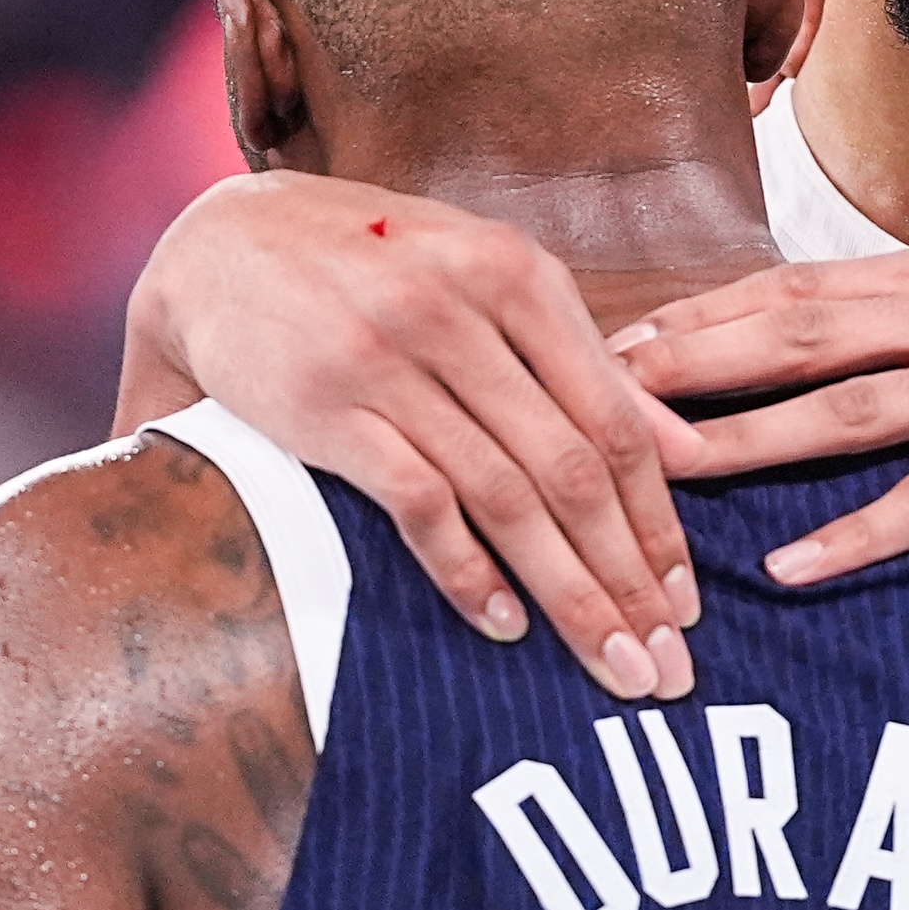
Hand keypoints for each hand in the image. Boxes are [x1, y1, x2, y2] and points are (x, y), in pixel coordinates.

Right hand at [118, 172, 699, 694]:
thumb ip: (582, 358)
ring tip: (609, 661)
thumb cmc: (373, 266)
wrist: (220, 245)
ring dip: (568, 592)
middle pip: (572, 470)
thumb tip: (685, 449)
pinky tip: (505, 624)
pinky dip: (466, 571)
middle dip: (629, 578)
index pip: (614, 420)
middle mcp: (462, 314)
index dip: (658, 520)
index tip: (687, 599)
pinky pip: (418, 504)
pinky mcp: (328, 408)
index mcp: (516, 276)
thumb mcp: (485, 279)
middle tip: (667, 664)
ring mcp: (393, 361)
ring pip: (508, 497)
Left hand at [612, 245, 908, 581]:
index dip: (704, 313)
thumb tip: (837, 326)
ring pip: (848, 407)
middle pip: (801, 333)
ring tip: (663, 470)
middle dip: (693, 362)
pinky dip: (856, 534)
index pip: (801, 288)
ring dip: (748, 439)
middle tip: (599, 396)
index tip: (618, 341)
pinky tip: (792, 567)